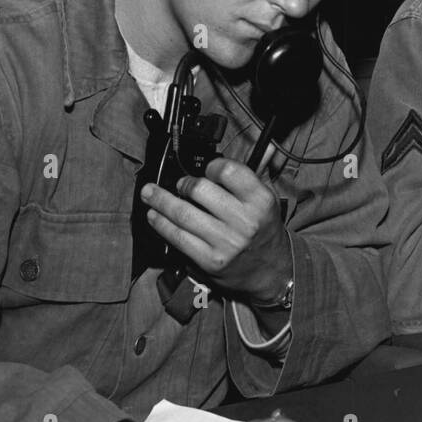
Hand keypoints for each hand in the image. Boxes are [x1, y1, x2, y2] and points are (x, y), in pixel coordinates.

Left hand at [141, 157, 287, 303]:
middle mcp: (244, 221)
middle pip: (200, 190)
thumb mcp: (268, 200)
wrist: (272, 272)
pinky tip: (154, 216)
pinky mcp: (210, 260)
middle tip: (180, 184)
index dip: (212, 166)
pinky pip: (178, 237)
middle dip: (184, 183)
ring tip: (150, 193)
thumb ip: (254, 175)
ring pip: (183, 214)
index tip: (207, 169)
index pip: (229, 171)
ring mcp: (226, 242)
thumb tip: (254, 150)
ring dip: (161, 201)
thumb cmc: (265, 231)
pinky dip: (161, 224)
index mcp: (260, 201)